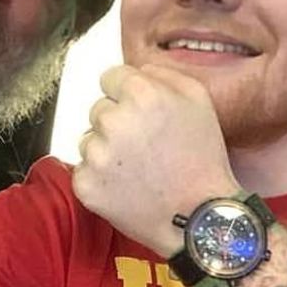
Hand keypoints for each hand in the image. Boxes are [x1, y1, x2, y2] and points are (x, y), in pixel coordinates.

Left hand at [73, 64, 242, 257]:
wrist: (199, 217)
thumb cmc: (203, 158)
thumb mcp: (199, 100)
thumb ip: (165, 74)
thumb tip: (139, 70)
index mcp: (140, 94)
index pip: (110, 77)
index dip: (126, 93)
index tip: (139, 111)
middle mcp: (113, 120)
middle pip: (99, 109)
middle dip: (117, 122)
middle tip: (144, 145)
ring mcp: (96, 155)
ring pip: (89, 139)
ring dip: (107, 150)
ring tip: (137, 168)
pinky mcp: (85, 184)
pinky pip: (84, 169)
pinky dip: (100, 177)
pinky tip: (126, 186)